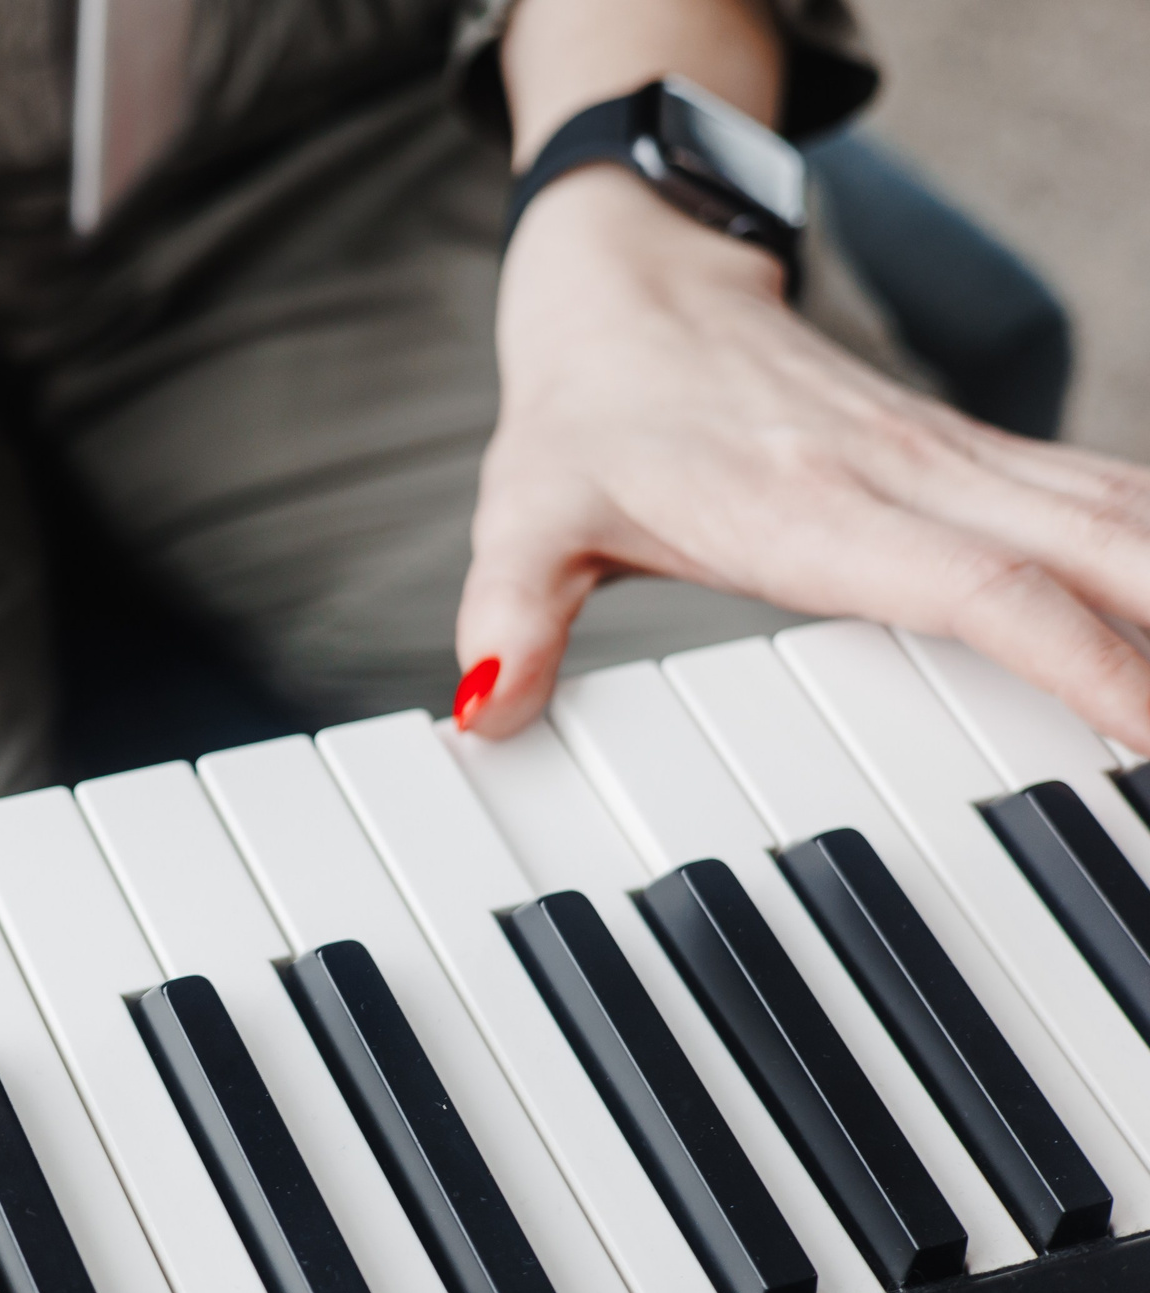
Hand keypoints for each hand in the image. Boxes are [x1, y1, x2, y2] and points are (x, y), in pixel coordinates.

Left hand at [453, 166, 1149, 749]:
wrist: (632, 290)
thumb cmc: (588, 413)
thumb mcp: (525, 513)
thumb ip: (510, 614)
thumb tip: (485, 710)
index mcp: (806, 503)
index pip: (972, 583)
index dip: (1074, 655)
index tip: (1144, 727)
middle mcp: (899, 475)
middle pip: (1086, 543)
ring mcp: (944, 459)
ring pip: (1111, 510)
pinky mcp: (963, 457)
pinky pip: (1093, 496)